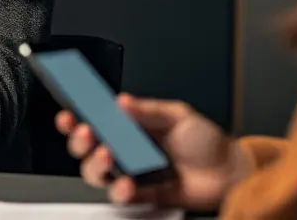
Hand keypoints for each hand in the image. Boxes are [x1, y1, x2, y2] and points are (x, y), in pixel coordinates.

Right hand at [57, 94, 252, 210]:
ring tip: (108, 155)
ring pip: (95, 172)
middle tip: (86, 131)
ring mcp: (131, 171)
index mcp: (131, 124)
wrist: (227, 172)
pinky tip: (127, 182)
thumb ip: (147, 109)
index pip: (95, 117)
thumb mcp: (178, 115)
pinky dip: (119, 189)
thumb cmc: (206, 142)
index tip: (69, 110)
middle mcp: (126, 147)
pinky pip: (119, 195)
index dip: (77, 114)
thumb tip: (121, 101)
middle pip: (86, 146)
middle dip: (79, 139)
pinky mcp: (140, 194)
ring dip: (95, 164)